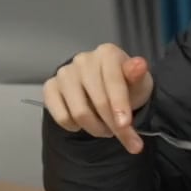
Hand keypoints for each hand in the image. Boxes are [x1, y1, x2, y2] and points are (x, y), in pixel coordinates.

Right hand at [41, 44, 155, 153]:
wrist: (106, 89)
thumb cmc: (126, 85)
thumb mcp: (138, 83)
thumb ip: (138, 77)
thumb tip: (140, 64)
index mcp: (107, 53)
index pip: (113, 81)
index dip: (120, 105)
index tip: (126, 126)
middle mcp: (83, 60)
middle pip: (98, 101)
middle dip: (113, 125)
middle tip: (124, 136)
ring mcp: (64, 73)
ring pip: (79, 113)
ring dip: (96, 129)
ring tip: (106, 129)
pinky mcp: (50, 87)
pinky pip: (61, 116)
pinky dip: (75, 127)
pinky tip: (84, 123)